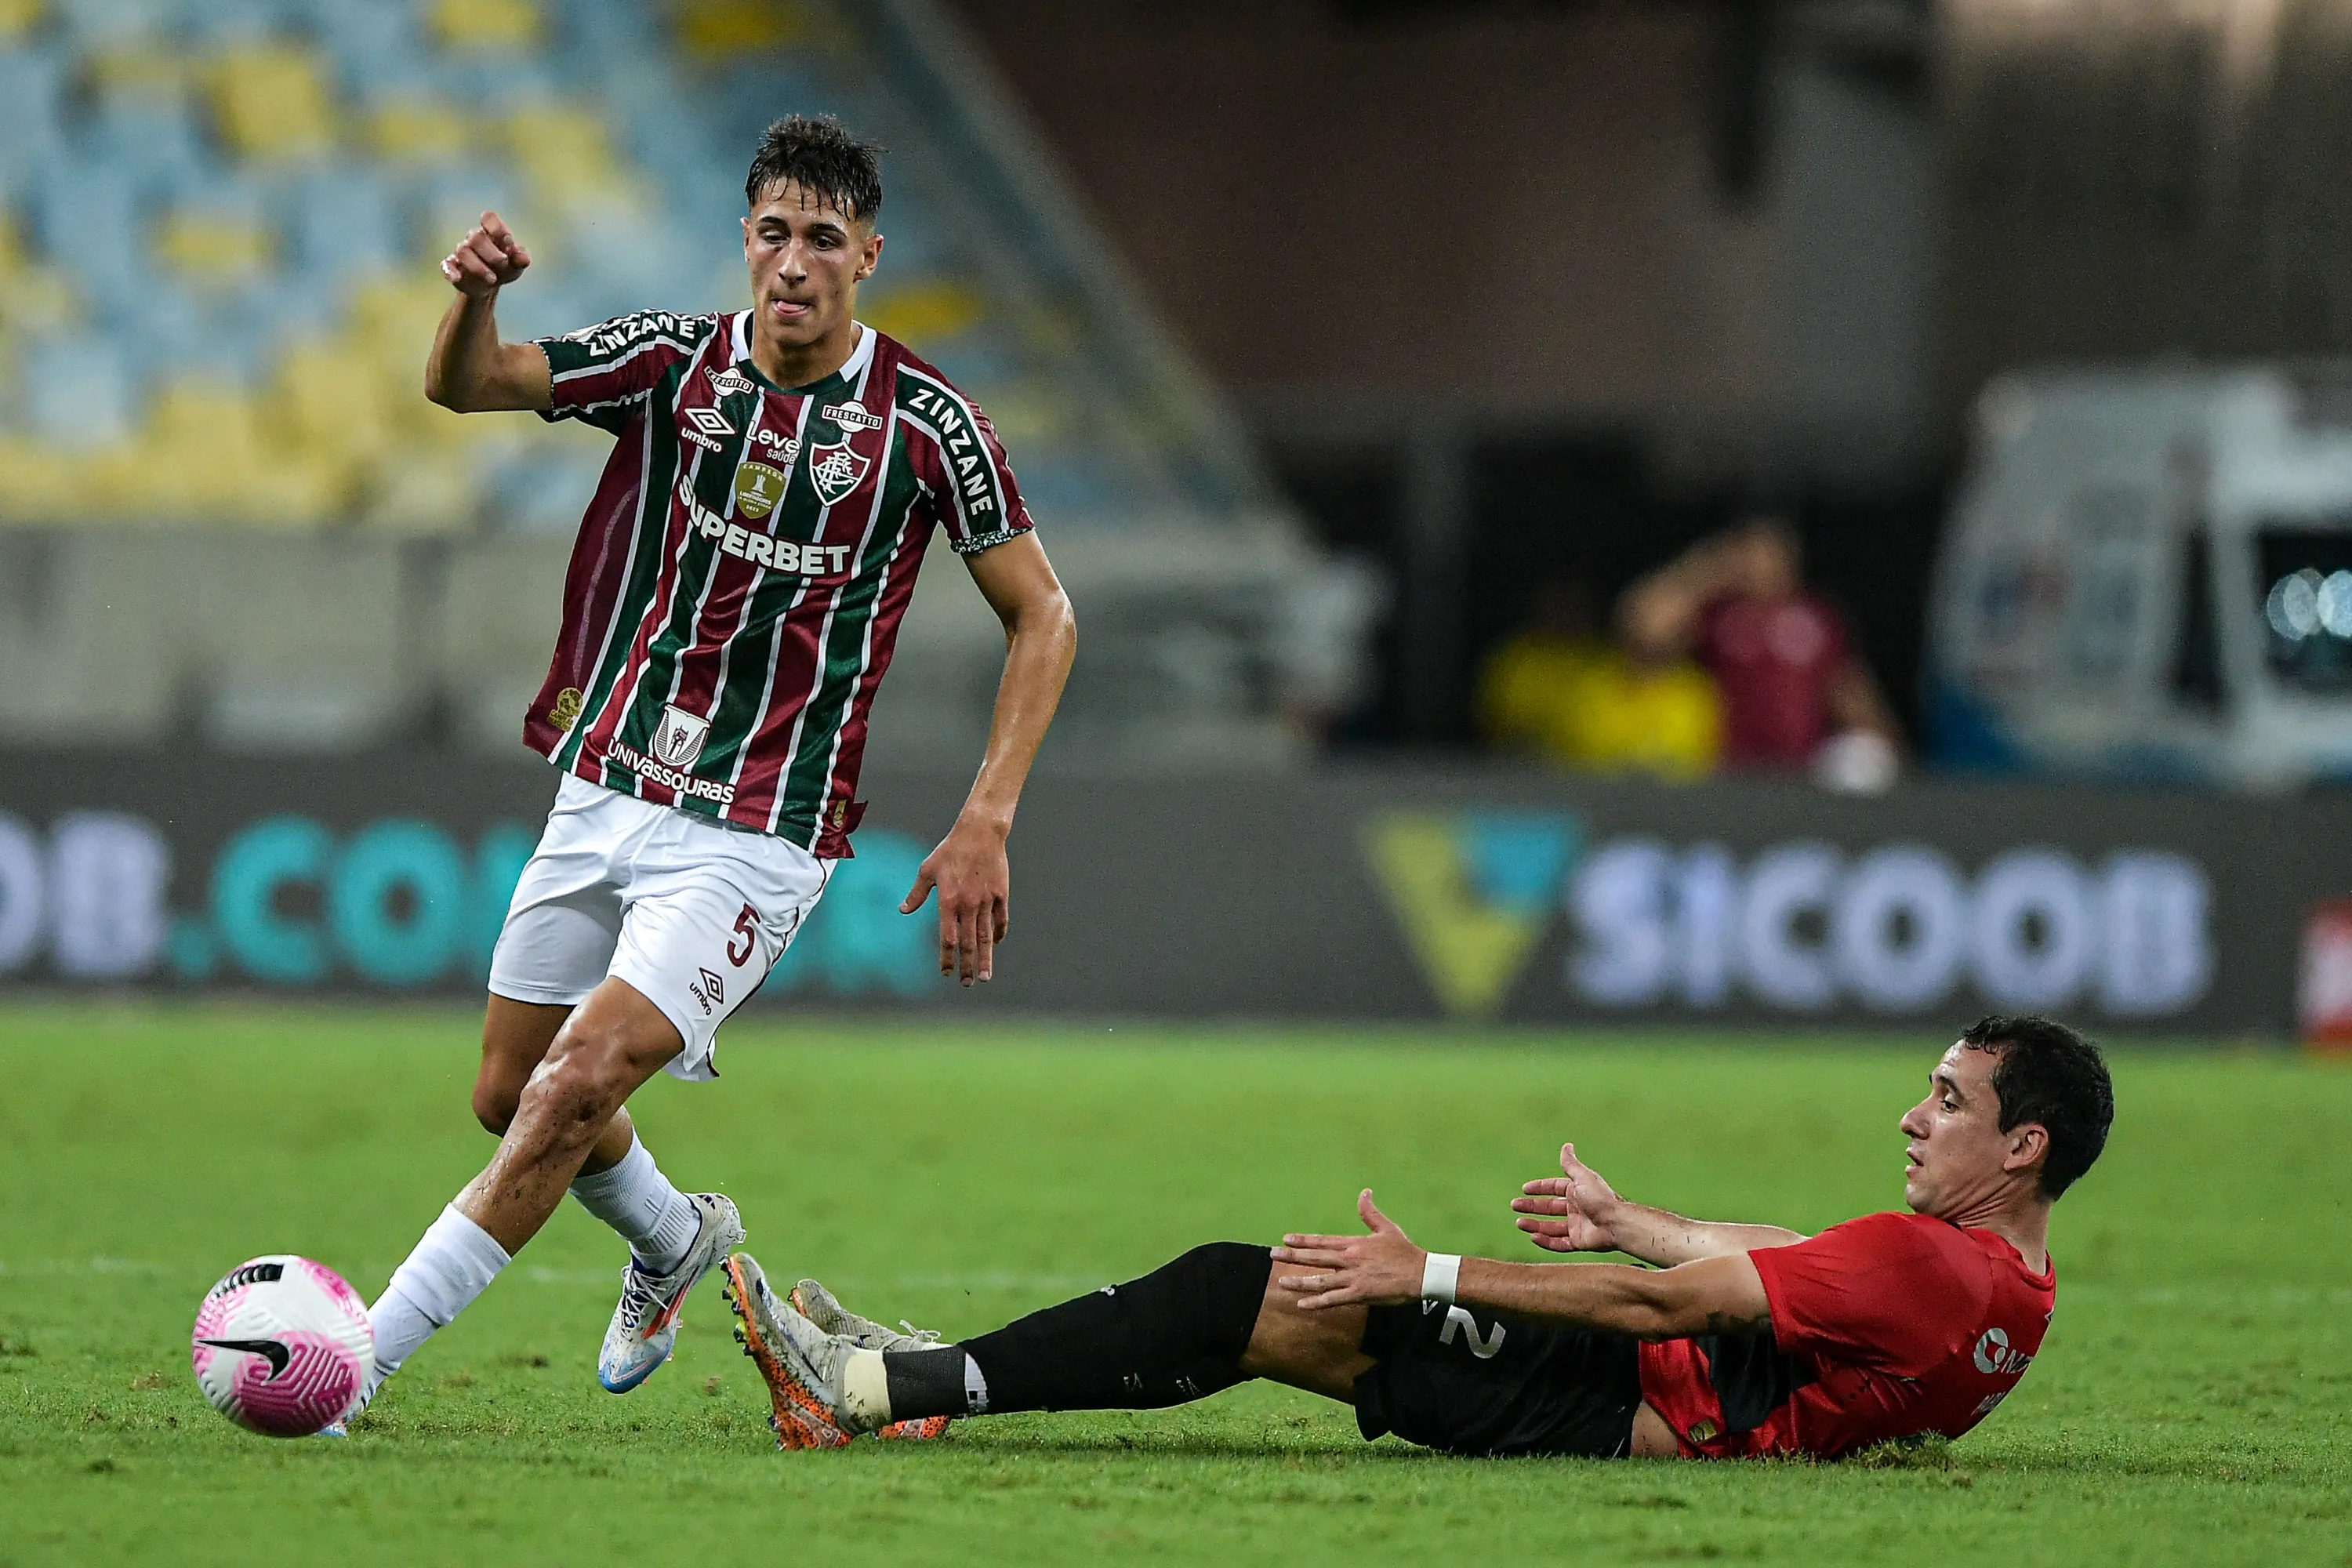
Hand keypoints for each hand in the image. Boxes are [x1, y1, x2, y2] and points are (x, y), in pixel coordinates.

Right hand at [441, 210, 530, 297]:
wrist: (490, 284)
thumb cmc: (505, 267)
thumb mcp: (517, 264)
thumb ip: (521, 258)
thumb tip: (523, 259)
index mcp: (491, 232)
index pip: (489, 218)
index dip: (497, 228)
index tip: (508, 242)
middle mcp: (473, 239)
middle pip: (476, 237)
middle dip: (493, 254)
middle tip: (503, 265)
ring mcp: (461, 253)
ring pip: (462, 251)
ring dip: (478, 267)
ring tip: (492, 280)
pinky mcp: (452, 267)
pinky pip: (446, 266)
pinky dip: (450, 272)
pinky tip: (457, 278)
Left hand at [900, 814, 1009, 985]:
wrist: (980, 833)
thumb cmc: (950, 850)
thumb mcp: (927, 869)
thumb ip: (916, 893)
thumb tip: (903, 910)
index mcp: (948, 901)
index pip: (947, 938)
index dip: (946, 958)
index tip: (945, 973)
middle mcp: (968, 905)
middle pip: (968, 943)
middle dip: (967, 966)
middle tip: (967, 983)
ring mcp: (987, 901)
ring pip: (986, 936)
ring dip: (986, 958)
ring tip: (985, 977)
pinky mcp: (1001, 894)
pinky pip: (1001, 920)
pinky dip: (998, 933)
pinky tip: (996, 944)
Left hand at [1271, 1190, 1424, 1310]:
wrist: (1421, 1274)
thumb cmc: (1405, 1252)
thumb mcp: (1387, 1228)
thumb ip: (1370, 1213)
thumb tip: (1364, 1192)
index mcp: (1354, 1244)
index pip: (1323, 1241)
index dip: (1303, 1240)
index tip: (1286, 1239)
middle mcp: (1349, 1260)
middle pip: (1315, 1258)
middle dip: (1292, 1256)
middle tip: (1273, 1254)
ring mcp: (1353, 1278)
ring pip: (1320, 1280)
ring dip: (1299, 1281)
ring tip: (1281, 1282)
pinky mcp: (1359, 1294)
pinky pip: (1333, 1300)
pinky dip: (1316, 1302)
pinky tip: (1302, 1304)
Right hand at [1511, 1141, 1624, 1253]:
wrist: (1616, 1223)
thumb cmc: (1600, 1198)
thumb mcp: (1582, 1177)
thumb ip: (1571, 1164)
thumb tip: (1566, 1145)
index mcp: (1577, 1191)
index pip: (1554, 1188)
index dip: (1540, 1188)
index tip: (1524, 1189)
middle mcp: (1576, 1208)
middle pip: (1549, 1208)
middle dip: (1532, 1206)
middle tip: (1515, 1205)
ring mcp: (1577, 1225)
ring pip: (1551, 1226)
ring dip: (1535, 1225)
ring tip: (1519, 1223)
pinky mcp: (1579, 1241)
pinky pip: (1559, 1243)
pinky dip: (1546, 1241)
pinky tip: (1533, 1237)